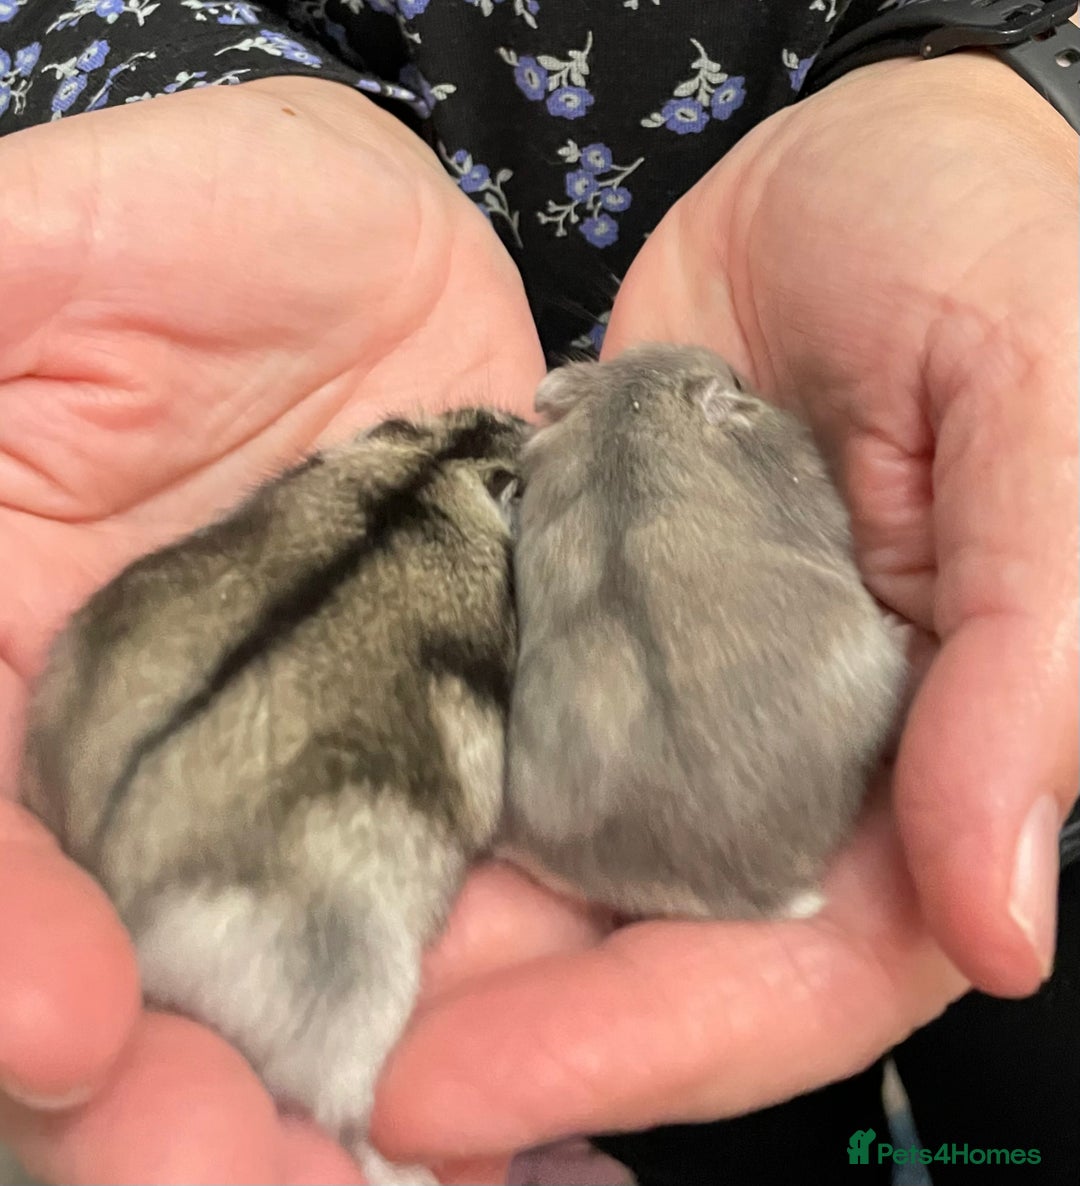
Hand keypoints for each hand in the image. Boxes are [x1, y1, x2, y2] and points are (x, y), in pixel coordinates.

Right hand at [0, 76, 545, 1182]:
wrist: (388, 271)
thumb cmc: (190, 230)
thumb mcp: (35, 256)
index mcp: (10, 675)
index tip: (65, 1018)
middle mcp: (147, 776)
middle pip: (126, 978)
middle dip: (160, 1105)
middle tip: (231, 1175)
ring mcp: (313, 793)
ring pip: (297, 990)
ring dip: (333, 1107)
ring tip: (407, 1172)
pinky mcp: (458, 781)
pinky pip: (471, 925)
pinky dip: (496, 1027)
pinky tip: (521, 1108)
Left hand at [333, 53, 1075, 1167]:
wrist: (849, 170)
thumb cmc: (979, 252)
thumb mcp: (1038, 414)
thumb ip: (1029, 663)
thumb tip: (1005, 917)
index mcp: (925, 748)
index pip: (810, 961)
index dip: (657, 1043)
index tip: (464, 1091)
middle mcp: (796, 753)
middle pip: (662, 950)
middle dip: (511, 1027)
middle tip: (331, 1073)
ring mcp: (679, 692)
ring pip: (569, 865)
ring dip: (442, 939)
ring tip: (282, 988)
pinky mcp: (585, 621)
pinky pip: (503, 732)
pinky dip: (420, 790)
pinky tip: (310, 828)